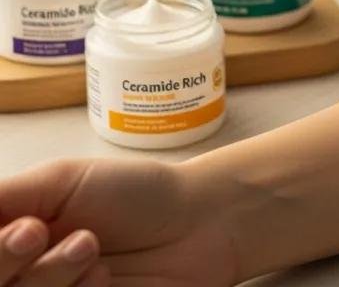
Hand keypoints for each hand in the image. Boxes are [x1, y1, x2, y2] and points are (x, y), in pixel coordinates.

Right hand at [0, 156, 236, 285]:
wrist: (199, 224)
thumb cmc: (134, 194)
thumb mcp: (61, 182)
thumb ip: (5, 198)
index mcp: (8, 237)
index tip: (30, 230)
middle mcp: (22, 276)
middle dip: (30, 271)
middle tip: (63, 237)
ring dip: (51, 281)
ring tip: (91, 249)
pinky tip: (104, 279)